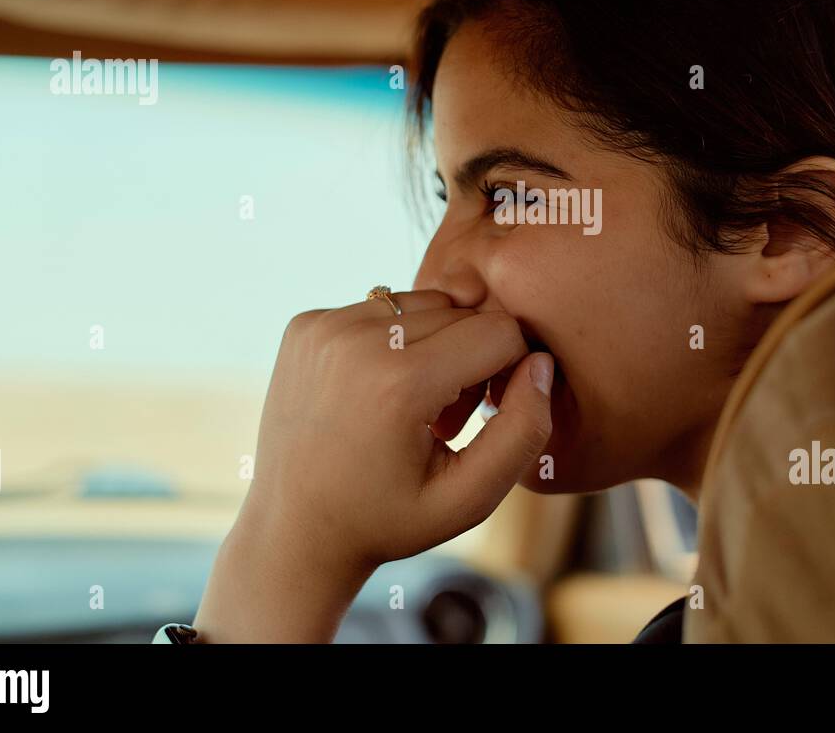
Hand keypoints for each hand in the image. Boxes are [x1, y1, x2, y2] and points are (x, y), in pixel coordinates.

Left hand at [241, 289, 553, 571]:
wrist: (292, 530)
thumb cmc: (388, 520)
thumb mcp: (471, 498)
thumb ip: (524, 430)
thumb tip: (541, 363)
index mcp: (399, 382)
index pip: (500, 332)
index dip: (510, 371)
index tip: (484, 415)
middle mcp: (356, 339)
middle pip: (463, 312)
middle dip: (472, 359)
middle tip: (445, 420)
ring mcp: (323, 327)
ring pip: (425, 303)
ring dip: (435, 345)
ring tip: (413, 405)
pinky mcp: (305, 323)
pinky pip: (382, 307)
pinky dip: (392, 339)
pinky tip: (376, 390)